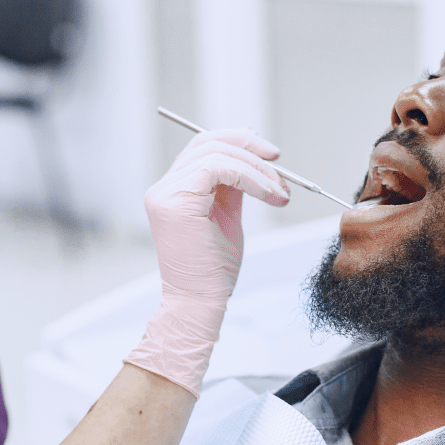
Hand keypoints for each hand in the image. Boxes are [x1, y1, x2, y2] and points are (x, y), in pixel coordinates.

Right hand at [126, 129, 289, 395]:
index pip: (203, 147)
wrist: (199, 302)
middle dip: (250, 148)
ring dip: (257, 169)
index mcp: (174, 190)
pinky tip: (269, 194)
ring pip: (216, 154)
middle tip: (280, 167)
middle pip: (207, 143)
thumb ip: (234, 186)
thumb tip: (252, 153)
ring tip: (279, 193)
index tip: (271, 155)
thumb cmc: (212, 271)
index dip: (238, 142)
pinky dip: (250, 177)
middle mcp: (164, 188)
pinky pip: (218, 169)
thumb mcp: (227, 217)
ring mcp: (166, 193)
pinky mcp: (176, 202)